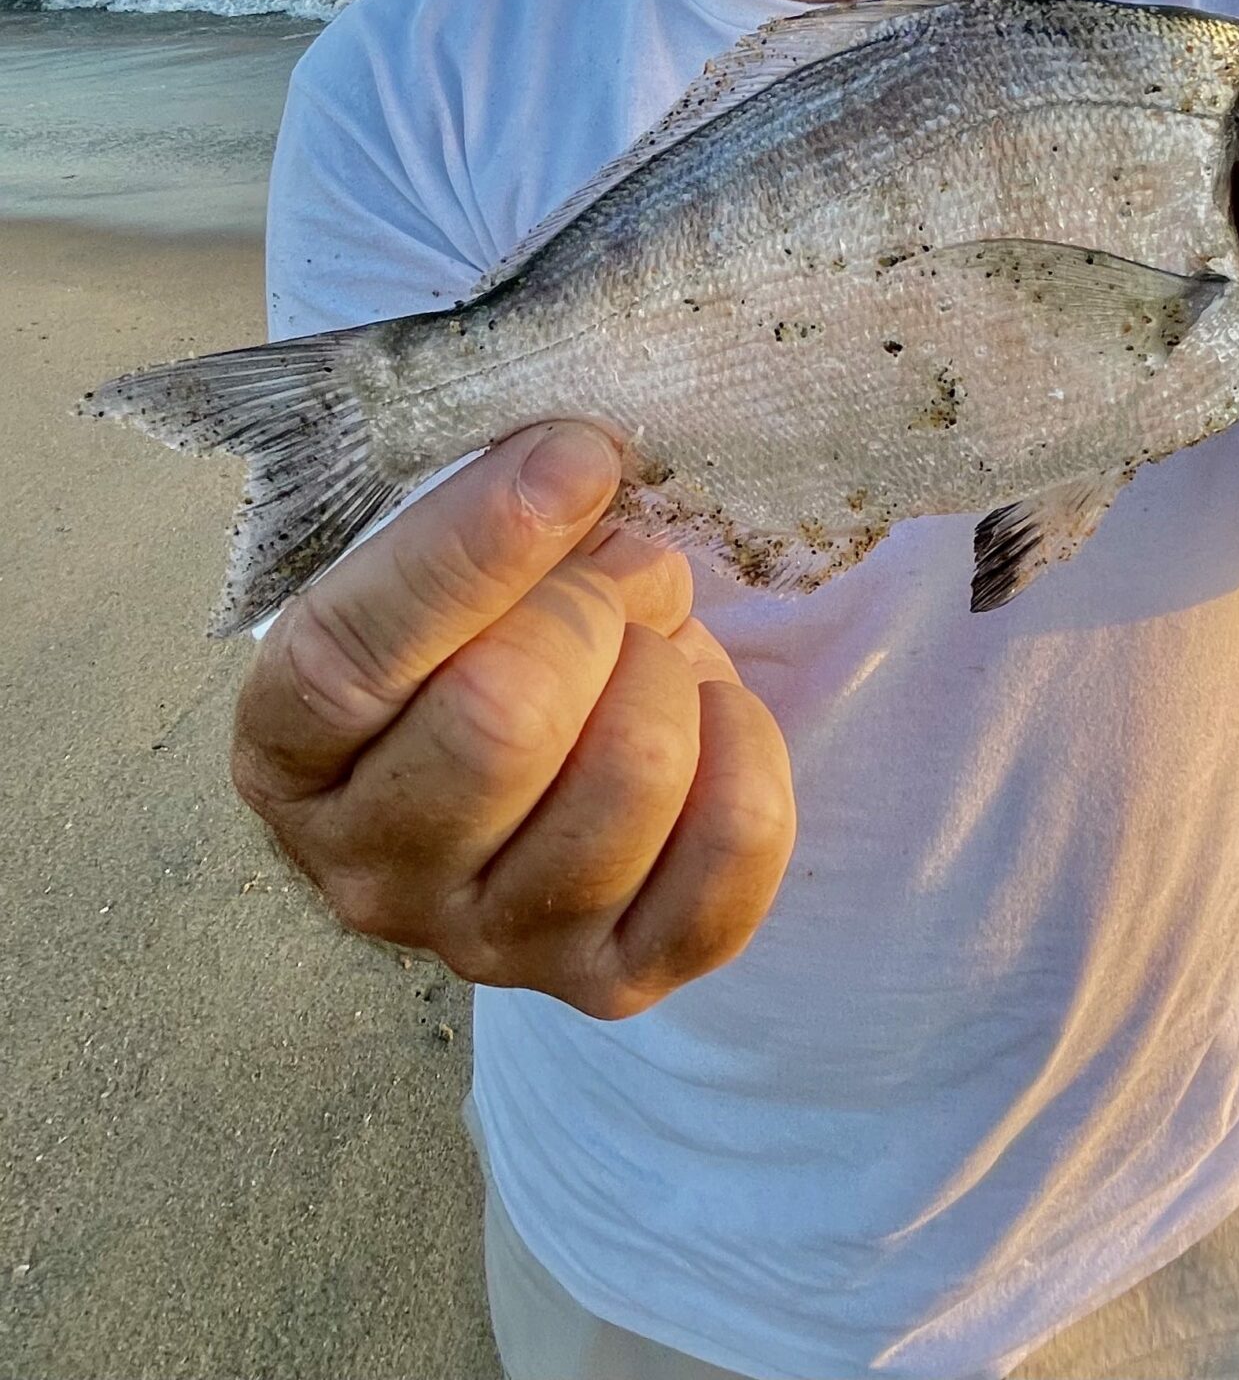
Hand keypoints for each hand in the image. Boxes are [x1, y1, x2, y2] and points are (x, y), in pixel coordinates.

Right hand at [230, 422, 795, 1017]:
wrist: (528, 760)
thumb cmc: (479, 636)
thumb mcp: (450, 565)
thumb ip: (494, 518)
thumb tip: (579, 471)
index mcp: (288, 752)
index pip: (349, 655)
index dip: (475, 544)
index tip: (575, 457)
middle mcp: (368, 873)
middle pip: (500, 720)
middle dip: (591, 607)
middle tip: (617, 572)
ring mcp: (491, 945)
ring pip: (628, 780)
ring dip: (669, 673)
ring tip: (655, 650)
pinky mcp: (612, 981)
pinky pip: (728, 857)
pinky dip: (749, 755)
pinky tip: (715, 714)